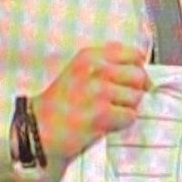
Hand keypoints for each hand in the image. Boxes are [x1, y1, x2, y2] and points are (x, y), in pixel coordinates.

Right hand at [32, 42, 149, 159]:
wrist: (39, 128)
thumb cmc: (60, 103)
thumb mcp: (79, 71)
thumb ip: (106, 65)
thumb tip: (142, 73)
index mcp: (90, 55)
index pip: (133, 54)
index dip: (138, 68)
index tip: (132, 79)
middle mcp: (96, 69)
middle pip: (139, 76)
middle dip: (135, 90)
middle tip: (120, 100)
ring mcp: (99, 91)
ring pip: (136, 97)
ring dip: (127, 108)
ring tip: (108, 112)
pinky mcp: (102, 113)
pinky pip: (130, 116)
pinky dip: (121, 123)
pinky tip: (105, 123)